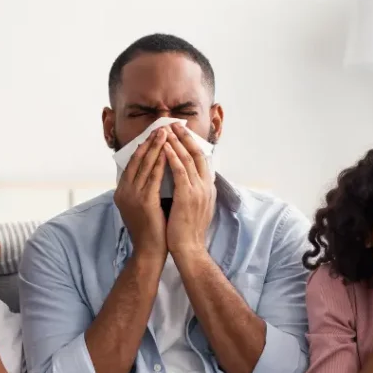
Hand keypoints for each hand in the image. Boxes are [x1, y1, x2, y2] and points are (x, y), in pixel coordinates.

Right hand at [114, 127, 167, 260]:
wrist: (150, 251)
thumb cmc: (151, 230)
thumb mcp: (143, 205)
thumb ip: (143, 189)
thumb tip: (153, 172)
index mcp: (121, 192)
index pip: (132, 164)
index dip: (143, 148)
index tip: (153, 135)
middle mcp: (123, 192)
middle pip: (137, 160)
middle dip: (149, 142)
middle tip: (160, 127)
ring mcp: (132, 196)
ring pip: (144, 165)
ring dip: (156, 147)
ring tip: (165, 133)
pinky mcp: (144, 201)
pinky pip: (153, 176)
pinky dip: (161, 162)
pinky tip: (168, 151)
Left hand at [164, 123, 215, 257]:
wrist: (189, 249)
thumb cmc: (187, 231)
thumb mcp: (195, 207)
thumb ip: (193, 192)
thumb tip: (186, 181)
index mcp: (208, 188)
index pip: (202, 160)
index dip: (193, 144)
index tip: (183, 132)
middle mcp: (206, 186)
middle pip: (197, 154)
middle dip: (185, 137)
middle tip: (175, 124)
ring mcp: (198, 190)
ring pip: (188, 158)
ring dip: (177, 142)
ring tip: (167, 130)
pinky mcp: (188, 195)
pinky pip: (180, 170)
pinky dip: (173, 156)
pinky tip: (164, 147)